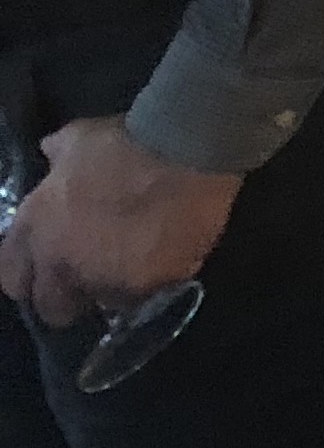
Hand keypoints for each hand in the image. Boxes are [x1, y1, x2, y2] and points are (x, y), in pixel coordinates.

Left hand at [0, 119, 239, 324]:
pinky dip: (155, 278)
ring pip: (106, 302)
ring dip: (114, 287)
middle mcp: (65, 265)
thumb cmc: (122, 143)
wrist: (183, 154)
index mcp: (37, 231)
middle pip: (55, 309)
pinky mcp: (154, 284)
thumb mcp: (75, 138)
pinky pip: (150, 292)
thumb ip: (57, 156)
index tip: (46, 270)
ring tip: (134, 262)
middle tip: (89, 278)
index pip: (13, 279)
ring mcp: (110, 280)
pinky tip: (167, 253)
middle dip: (68, 298)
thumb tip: (51, 154)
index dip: (30, 278)